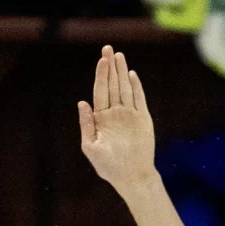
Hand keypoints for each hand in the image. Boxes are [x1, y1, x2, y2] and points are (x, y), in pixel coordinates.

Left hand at [79, 46, 157, 192]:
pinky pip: (139, 99)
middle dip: (110, 67)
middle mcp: (115, 113)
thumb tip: (82, 102)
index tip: (101, 60)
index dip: (101, 75)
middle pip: (112, 85)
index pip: (100, 91)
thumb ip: (86, 124)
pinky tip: (131, 75)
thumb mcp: (90, 146)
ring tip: (119, 56)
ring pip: (125, 88)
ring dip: (122, 72)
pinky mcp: (142, 119)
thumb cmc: (108, 166)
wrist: (131, 177)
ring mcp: (129, 114)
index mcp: (101, 118)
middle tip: (108, 48)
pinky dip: (136, 87)